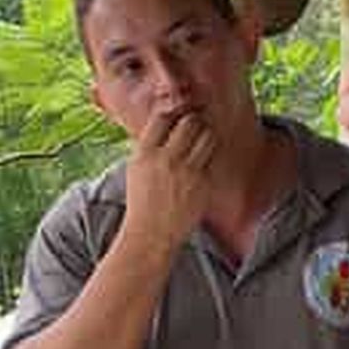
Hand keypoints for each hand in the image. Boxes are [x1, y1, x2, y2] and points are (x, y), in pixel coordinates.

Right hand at [125, 107, 215, 251]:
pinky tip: (202, 163)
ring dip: (206, 135)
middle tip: (194, 127)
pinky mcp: (203, 185)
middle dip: (194, 121)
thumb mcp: (136, 168)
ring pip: (208, 136)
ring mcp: (187, 173)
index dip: (173, 114)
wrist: (151, 234)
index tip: (177, 117)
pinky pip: (212, 158)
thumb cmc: (142, 200)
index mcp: (145, 154)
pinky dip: (208, 157)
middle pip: (190, 122)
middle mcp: (166, 160)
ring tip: (200, 143)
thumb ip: (149, 145)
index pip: (163, 117)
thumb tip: (165, 119)